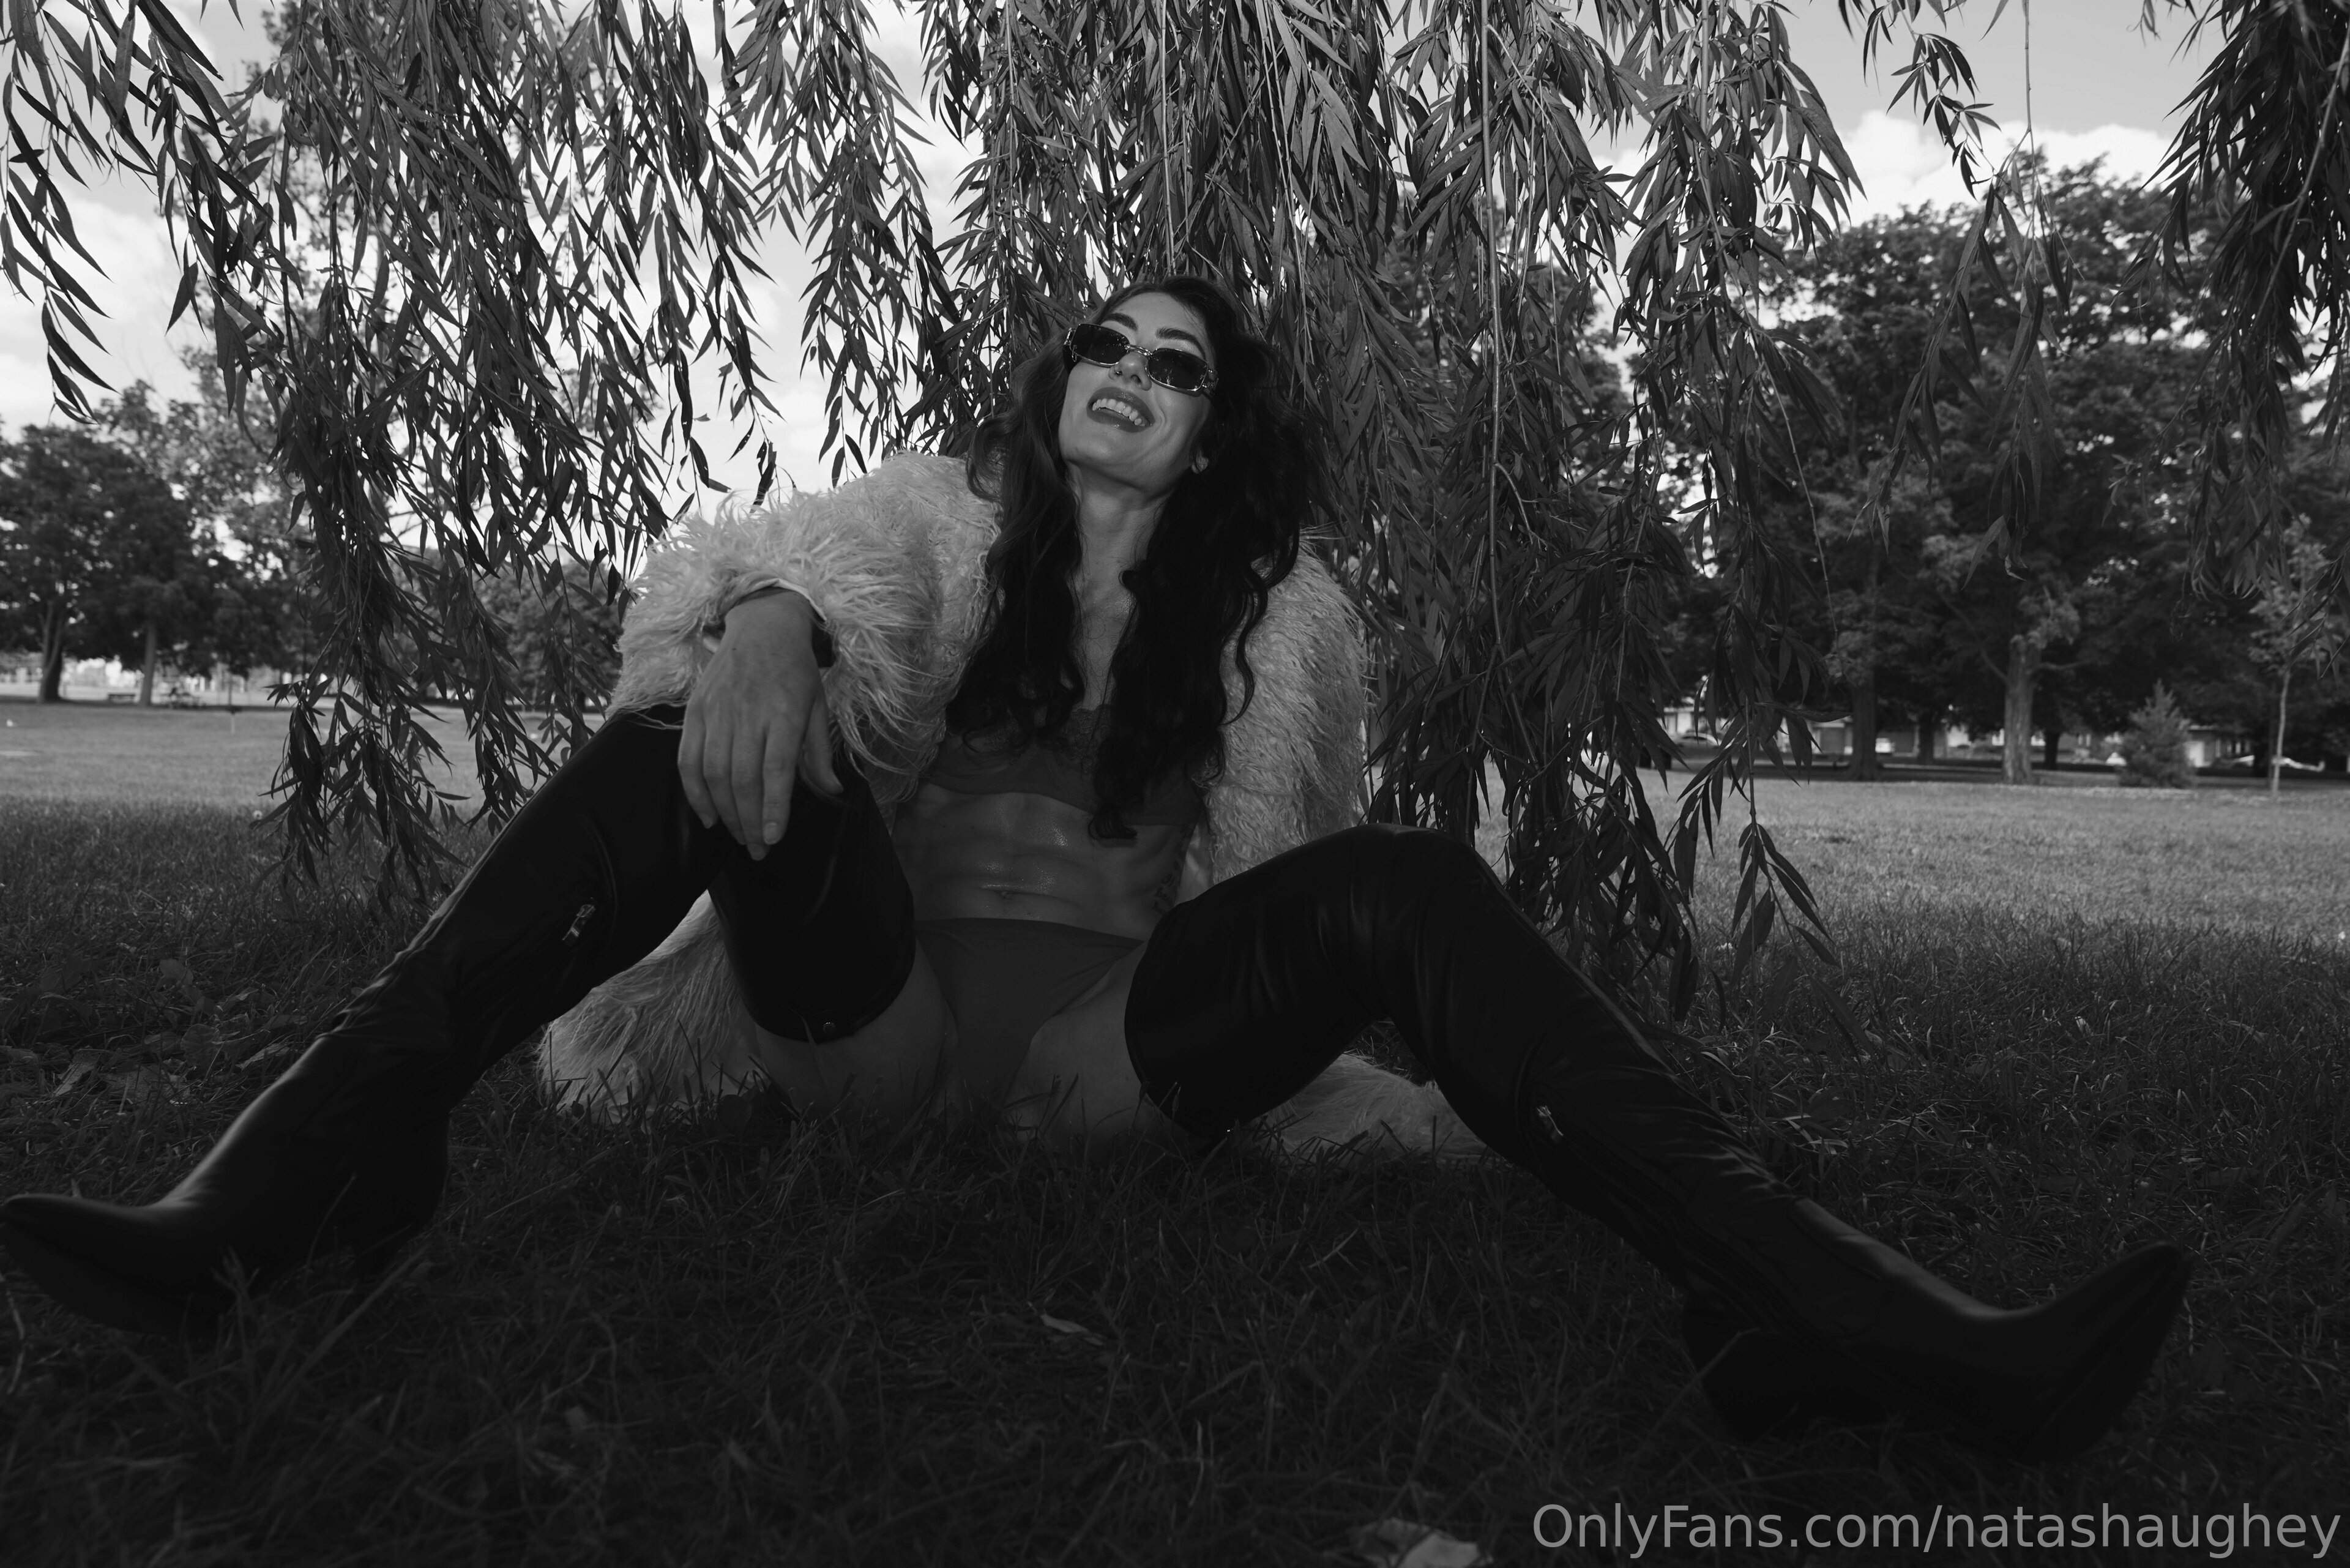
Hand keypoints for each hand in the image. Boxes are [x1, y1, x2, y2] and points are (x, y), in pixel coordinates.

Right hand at [678, 592, 842, 857]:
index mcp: (785, 712)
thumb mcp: (819, 705)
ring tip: (738, 837)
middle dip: (749, 821)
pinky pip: (688, 759)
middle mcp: (748, 713)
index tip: (773, 838)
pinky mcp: (695, 711)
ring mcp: (717, 712)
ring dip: (725, 812)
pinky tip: (708, 817)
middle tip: (757, 851)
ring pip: (714, 773)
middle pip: (743, 779)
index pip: (776, 769)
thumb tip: (831, 791)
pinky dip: (695, 792)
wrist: (761, 626)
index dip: (773, 807)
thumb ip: (819, 751)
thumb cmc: (795, 671)